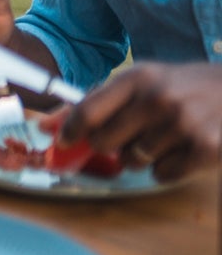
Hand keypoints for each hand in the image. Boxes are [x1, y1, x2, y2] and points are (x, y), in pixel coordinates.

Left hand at [53, 62, 221, 182]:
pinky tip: (180, 148)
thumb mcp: (141, 80)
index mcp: (137, 79)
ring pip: (133, 162)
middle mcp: (157, 100)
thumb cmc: (180, 87)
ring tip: (161, 136)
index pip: (88, 112)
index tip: (64, 142)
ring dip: (141, 156)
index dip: (70, 131)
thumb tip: (48, 126)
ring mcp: (183, 125)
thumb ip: (98, 101)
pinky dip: (166, 168)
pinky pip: (161, 175)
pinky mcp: (205, 149)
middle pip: (105, 142)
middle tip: (127, 135)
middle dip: (109, 144)